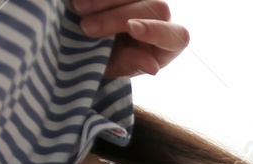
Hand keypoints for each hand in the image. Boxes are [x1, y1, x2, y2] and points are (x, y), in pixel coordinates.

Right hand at [74, 0, 190, 78]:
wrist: (86, 41)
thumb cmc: (108, 60)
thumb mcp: (117, 67)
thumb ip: (132, 64)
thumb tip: (152, 68)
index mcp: (169, 43)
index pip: (177, 35)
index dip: (156, 30)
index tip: (131, 28)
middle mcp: (162, 16)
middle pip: (154, 7)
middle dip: (117, 17)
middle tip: (87, 28)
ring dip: (103, 0)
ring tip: (78, 10)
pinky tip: (76, 1)